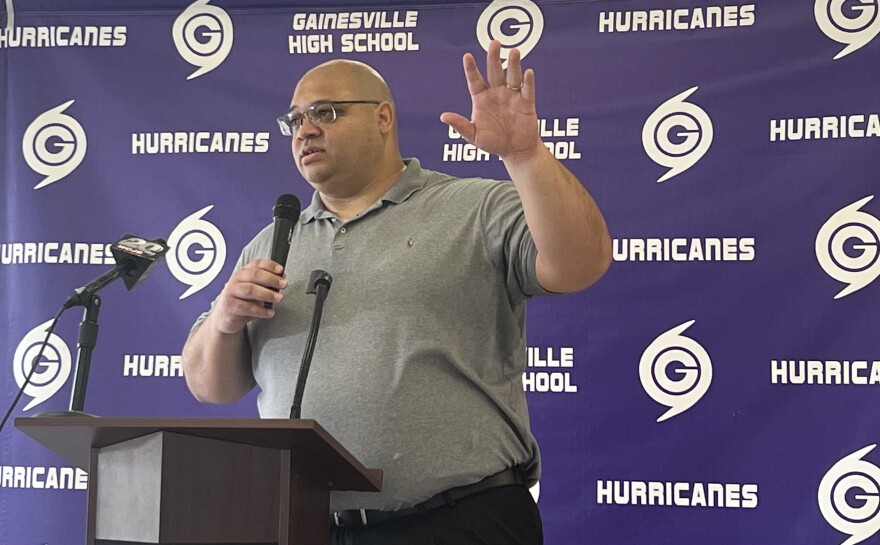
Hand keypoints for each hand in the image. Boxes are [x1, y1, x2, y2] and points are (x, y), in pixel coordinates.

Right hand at [209, 259, 285, 333]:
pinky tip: (270, 312)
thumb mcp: (254, 289)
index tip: (281, 270)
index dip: (270, 265)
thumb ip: (266, 283)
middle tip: (284, 284)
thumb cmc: (243, 300)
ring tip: (279, 298)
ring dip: (267, 294)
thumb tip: (282, 278)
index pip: (257, 264)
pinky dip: (261, 310)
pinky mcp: (230, 306)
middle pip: (254, 274)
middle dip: (271, 279)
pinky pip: (247, 307)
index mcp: (243, 272)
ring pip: (250, 289)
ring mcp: (231, 292)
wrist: (225, 316)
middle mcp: (236, 279)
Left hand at [440, 39, 543, 161]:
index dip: (471, 69)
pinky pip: (527, 90)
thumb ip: (460, 125)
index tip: (467, 56)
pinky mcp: (526, 103)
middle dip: (494, 57)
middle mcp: (497, 93)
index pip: (475, 80)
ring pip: (512, 77)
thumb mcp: (474, 136)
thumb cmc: (493, 143)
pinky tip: (527, 72)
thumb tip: (443, 117)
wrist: (515, 151)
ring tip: (514, 52)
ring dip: (514, 64)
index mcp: (481, 98)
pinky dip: (528, 82)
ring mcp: (512, 96)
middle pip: (495, 71)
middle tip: (495, 43)